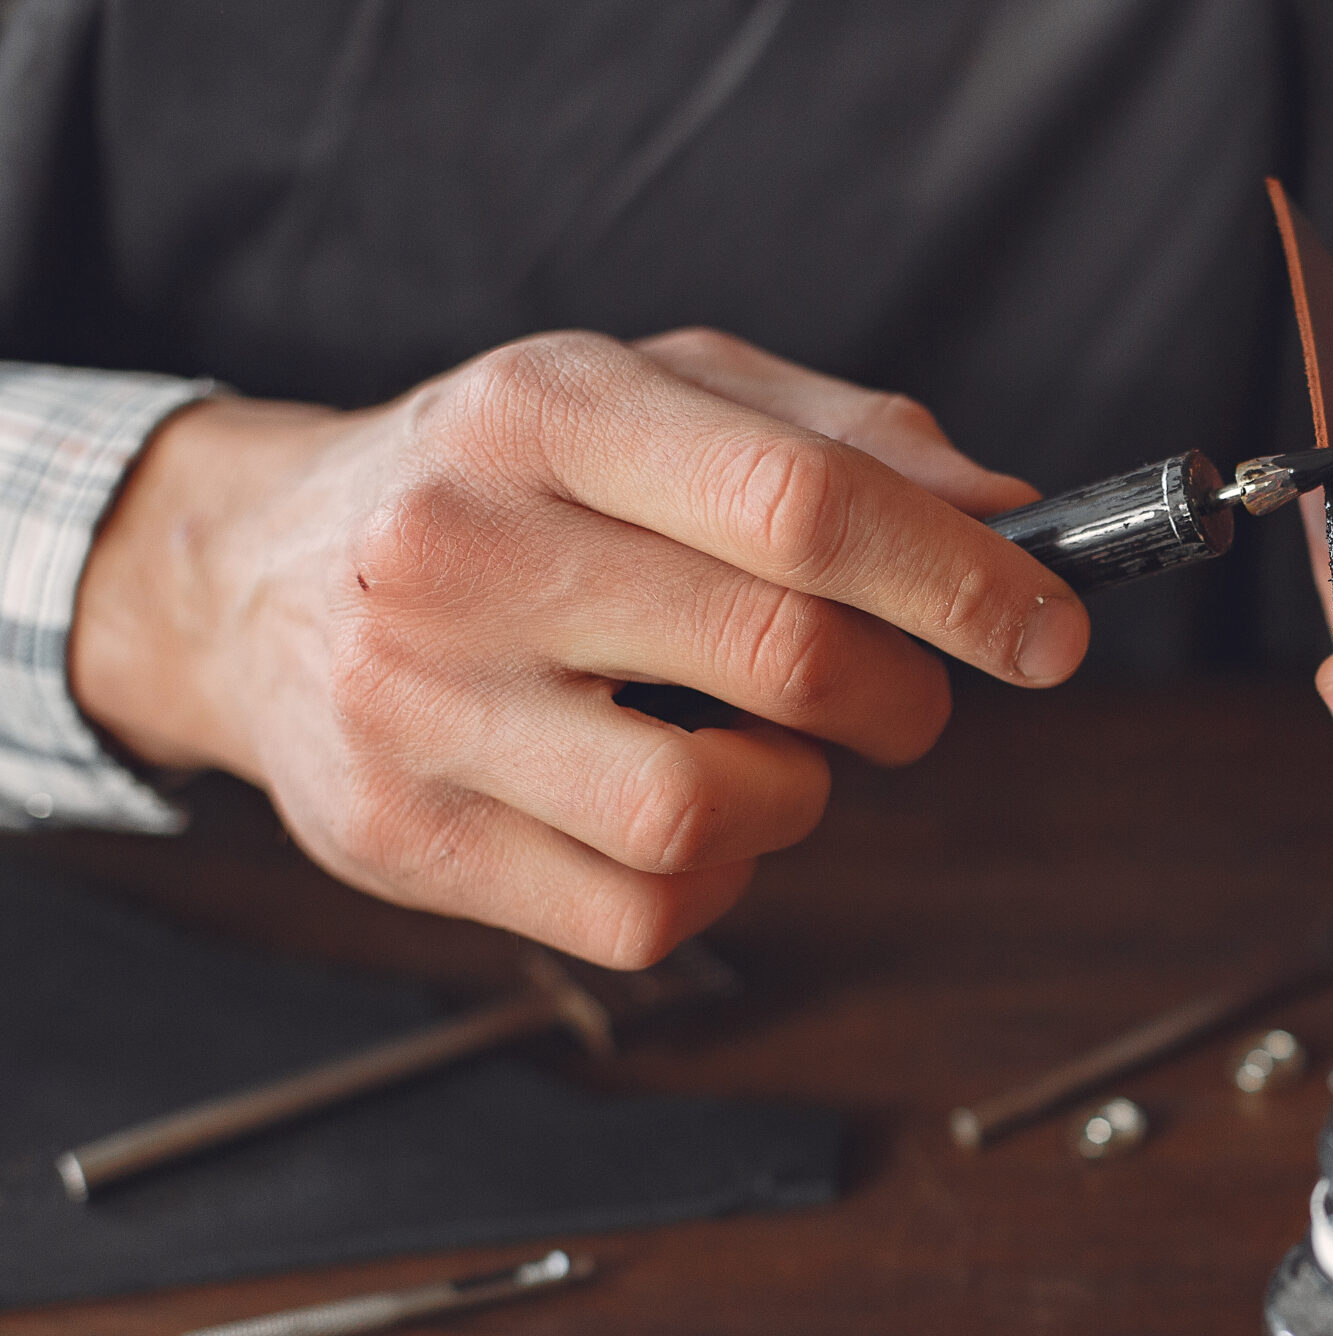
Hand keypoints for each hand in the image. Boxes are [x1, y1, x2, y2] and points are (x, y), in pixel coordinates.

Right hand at [72, 328, 1082, 965]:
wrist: (250, 579)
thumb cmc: (501, 480)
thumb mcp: (651, 396)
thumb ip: (838, 438)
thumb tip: (1010, 516)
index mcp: (546, 411)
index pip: (799, 502)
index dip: (960, 579)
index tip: (1051, 631)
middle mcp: (462, 550)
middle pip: (783, 658)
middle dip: (904, 696)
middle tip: (905, 696)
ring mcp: (419, 707)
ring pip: (713, 810)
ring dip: (799, 795)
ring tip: (760, 747)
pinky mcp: (403, 840)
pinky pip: (642, 911)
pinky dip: (714, 880)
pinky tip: (679, 813)